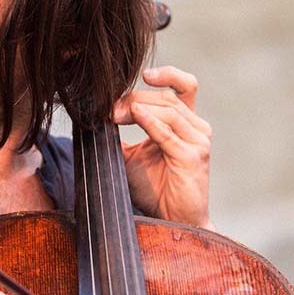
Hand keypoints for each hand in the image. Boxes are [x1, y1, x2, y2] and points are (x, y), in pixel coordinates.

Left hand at [113, 66, 213, 229]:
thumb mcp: (132, 156)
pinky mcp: (193, 157)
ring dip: (137, 108)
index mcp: (187, 123)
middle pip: (167, 98)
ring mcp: (198, 141)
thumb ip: (120, 135)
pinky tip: (133, 115)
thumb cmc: (156, 190)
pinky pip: (167, 134)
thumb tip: (94, 116)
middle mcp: (197, 128)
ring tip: (114, 115)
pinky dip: (149, 122)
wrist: (173, 220)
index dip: (164, 74)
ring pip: (168, 110)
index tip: (140, 75)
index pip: (183, 85)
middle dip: (135, 98)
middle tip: (109, 107)